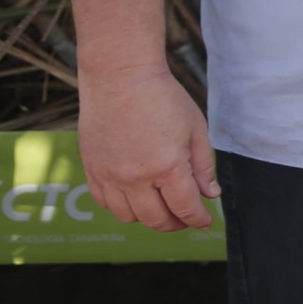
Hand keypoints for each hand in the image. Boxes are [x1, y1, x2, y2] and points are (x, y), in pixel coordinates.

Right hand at [77, 64, 218, 231]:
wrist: (120, 78)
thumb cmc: (163, 98)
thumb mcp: (195, 128)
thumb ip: (203, 166)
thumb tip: (210, 195)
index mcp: (167, 167)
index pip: (185, 208)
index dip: (198, 220)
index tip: (205, 222)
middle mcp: (135, 177)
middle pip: (156, 219)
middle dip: (176, 224)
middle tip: (186, 219)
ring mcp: (110, 176)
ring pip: (129, 217)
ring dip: (148, 218)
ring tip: (162, 208)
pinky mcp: (92, 170)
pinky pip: (105, 203)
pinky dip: (122, 207)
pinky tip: (135, 198)